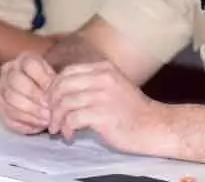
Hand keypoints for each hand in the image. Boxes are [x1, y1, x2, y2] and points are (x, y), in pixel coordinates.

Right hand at [0, 52, 56, 134]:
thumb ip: (56, 81)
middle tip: (50, 109)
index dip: (43, 78)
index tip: (54, 91)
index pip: (30, 65)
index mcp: (24, 60)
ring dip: (30, 113)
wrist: (39, 93)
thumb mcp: (56, 76)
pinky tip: (37, 127)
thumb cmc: (51, 85)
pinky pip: (8, 118)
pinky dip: (24, 124)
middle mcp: (8, 73)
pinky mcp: (0, 109)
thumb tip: (57, 93)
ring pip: (11, 102)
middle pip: (16, 82)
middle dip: (35, 97)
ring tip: (47, 120)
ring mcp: (1, 91)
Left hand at [45, 61, 175, 155]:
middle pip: (61, 86)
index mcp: (104, 68)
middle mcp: (103, 77)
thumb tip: (60, 89)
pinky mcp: (103, 114)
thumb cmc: (131, 110)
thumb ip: (90, 83)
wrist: (154, 126)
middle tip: (52, 118)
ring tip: (59, 130)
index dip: (54, 88)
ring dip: (57, 119)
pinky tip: (71, 135)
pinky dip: (67, 128)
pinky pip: (72, 119)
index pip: (67, 72)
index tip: (53, 104)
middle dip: (51, 104)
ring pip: (64, 103)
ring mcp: (103, 95)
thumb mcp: (112, 86)